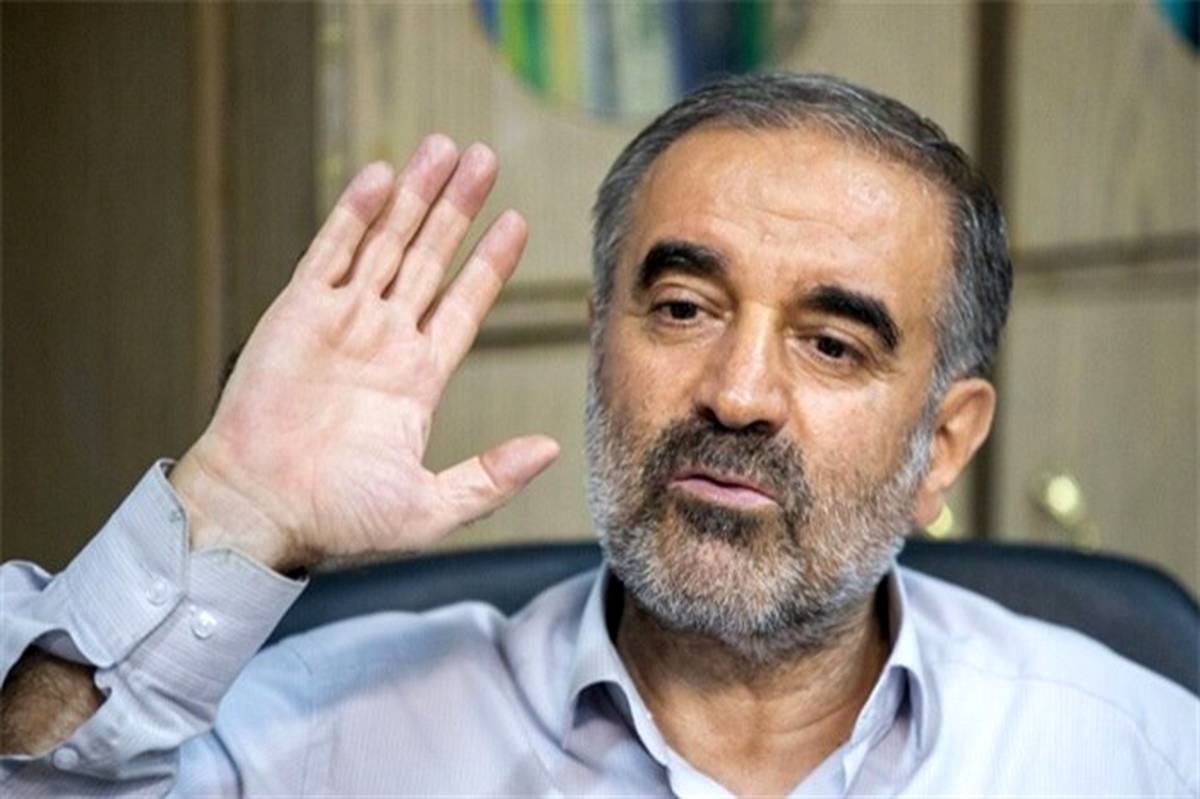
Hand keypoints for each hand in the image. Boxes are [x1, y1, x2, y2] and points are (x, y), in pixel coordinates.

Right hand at [171, 136, 559, 571]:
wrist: (257, 512)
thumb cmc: (336, 519)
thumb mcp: (429, 508)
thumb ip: (491, 477)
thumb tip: (550, 448)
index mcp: (417, 379)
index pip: (463, 305)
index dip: (489, 264)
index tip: (515, 223)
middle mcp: (383, 341)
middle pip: (429, 259)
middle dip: (457, 209)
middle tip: (484, 158)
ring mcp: (340, 322)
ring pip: (386, 243)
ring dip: (415, 196)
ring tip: (445, 149)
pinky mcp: (296, 313)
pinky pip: (330, 251)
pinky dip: (355, 212)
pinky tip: (382, 175)